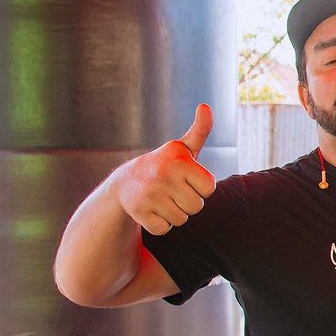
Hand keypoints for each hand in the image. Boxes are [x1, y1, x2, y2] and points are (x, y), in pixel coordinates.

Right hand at [113, 104, 216, 235]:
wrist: (126, 182)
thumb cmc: (165, 165)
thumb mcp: (183, 148)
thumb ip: (200, 130)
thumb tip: (205, 106)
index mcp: (178, 160)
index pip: (209, 188)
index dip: (200, 187)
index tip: (187, 178)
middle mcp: (163, 176)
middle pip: (196, 206)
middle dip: (188, 202)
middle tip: (173, 190)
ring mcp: (149, 195)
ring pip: (181, 220)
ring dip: (175, 213)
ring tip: (162, 198)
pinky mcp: (138, 212)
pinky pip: (164, 229)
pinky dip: (160, 224)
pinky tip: (151, 209)